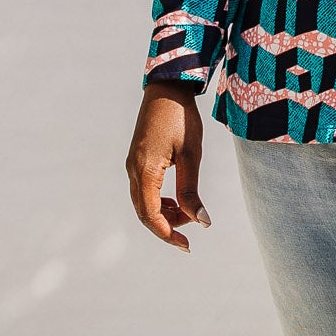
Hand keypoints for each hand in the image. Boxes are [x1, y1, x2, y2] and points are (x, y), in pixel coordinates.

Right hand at [125, 82, 210, 250]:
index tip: (187, 245)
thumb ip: (192, 191)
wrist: (167, 89)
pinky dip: (158, 202)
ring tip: (187, 214)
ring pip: (142, 203)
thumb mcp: (192, 156)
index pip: (150, 214)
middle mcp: (133, 170)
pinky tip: (176, 201)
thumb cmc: (182, 119)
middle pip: (144, 212)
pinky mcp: (137, 160)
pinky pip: (143, 191)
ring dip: (163, 214)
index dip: (167, 234)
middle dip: (166, 227)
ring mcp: (133, 165)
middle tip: (189, 237)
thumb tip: (202, 223)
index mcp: (144, 171)